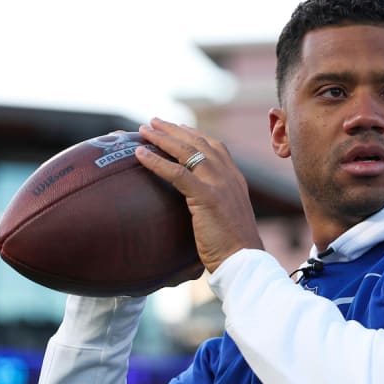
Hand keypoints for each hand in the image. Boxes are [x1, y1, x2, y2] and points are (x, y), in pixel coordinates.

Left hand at [134, 118, 264, 274]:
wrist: (244, 261)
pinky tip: (140, 155)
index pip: (214, 146)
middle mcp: (228, 176)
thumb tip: (200, 209)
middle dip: (174, 130)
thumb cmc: (233, 248)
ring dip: (162, 138)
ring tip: (144, 130)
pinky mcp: (207, 197)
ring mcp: (219, 184)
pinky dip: (156, 161)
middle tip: (154, 121)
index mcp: (235, 179)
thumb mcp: (227, 218)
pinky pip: (177, 173)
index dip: (194, 134)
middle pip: (198, 142)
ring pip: (187, 152)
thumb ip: (216, 205)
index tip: (177, 127)